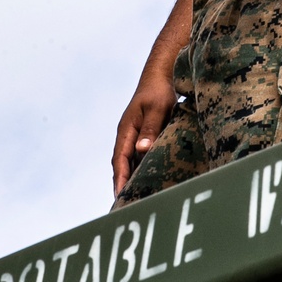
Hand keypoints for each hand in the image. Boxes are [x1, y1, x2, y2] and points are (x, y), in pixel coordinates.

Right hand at [112, 68, 176, 196]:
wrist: (161, 74)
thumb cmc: (159, 91)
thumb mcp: (157, 109)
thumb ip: (149, 129)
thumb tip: (141, 150)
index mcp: (126, 130)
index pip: (119, 160)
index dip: (119, 180)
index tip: (120, 197)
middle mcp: (127, 135)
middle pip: (120, 165)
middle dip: (121, 185)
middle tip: (124, 207)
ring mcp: (134, 135)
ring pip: (129, 162)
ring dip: (130, 179)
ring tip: (134, 199)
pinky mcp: (143, 135)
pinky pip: (138, 156)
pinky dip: (139, 169)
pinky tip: (146, 180)